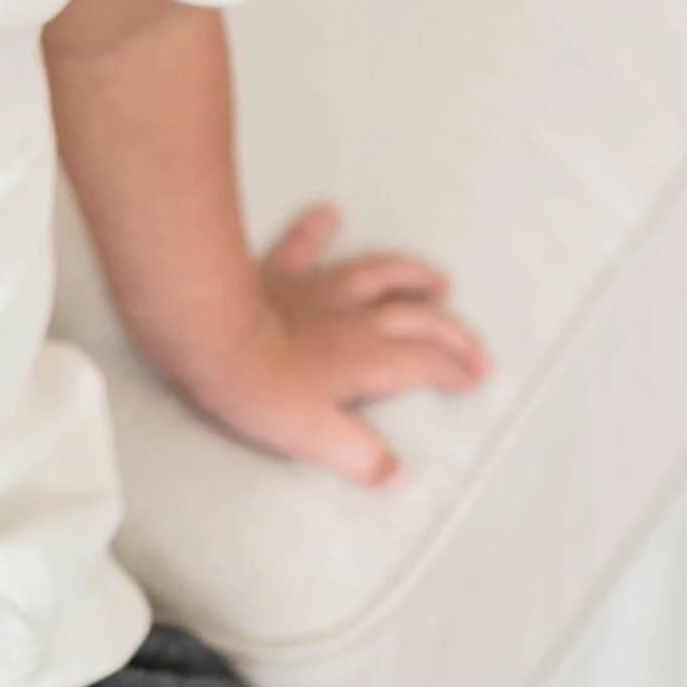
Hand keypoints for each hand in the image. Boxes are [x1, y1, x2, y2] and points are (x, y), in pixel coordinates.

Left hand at [175, 204, 488, 487]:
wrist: (210, 338)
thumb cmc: (258, 391)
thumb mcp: (312, 436)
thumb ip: (358, 456)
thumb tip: (394, 475)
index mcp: (366, 360)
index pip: (425, 364)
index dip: (454, 372)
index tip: (474, 379)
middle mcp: (354, 321)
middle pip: (419, 320)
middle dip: (453, 333)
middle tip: (476, 348)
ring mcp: (319, 291)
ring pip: (380, 275)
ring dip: (412, 276)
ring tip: (438, 279)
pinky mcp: (281, 273)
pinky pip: (304, 243)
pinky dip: (319, 226)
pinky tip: (331, 211)